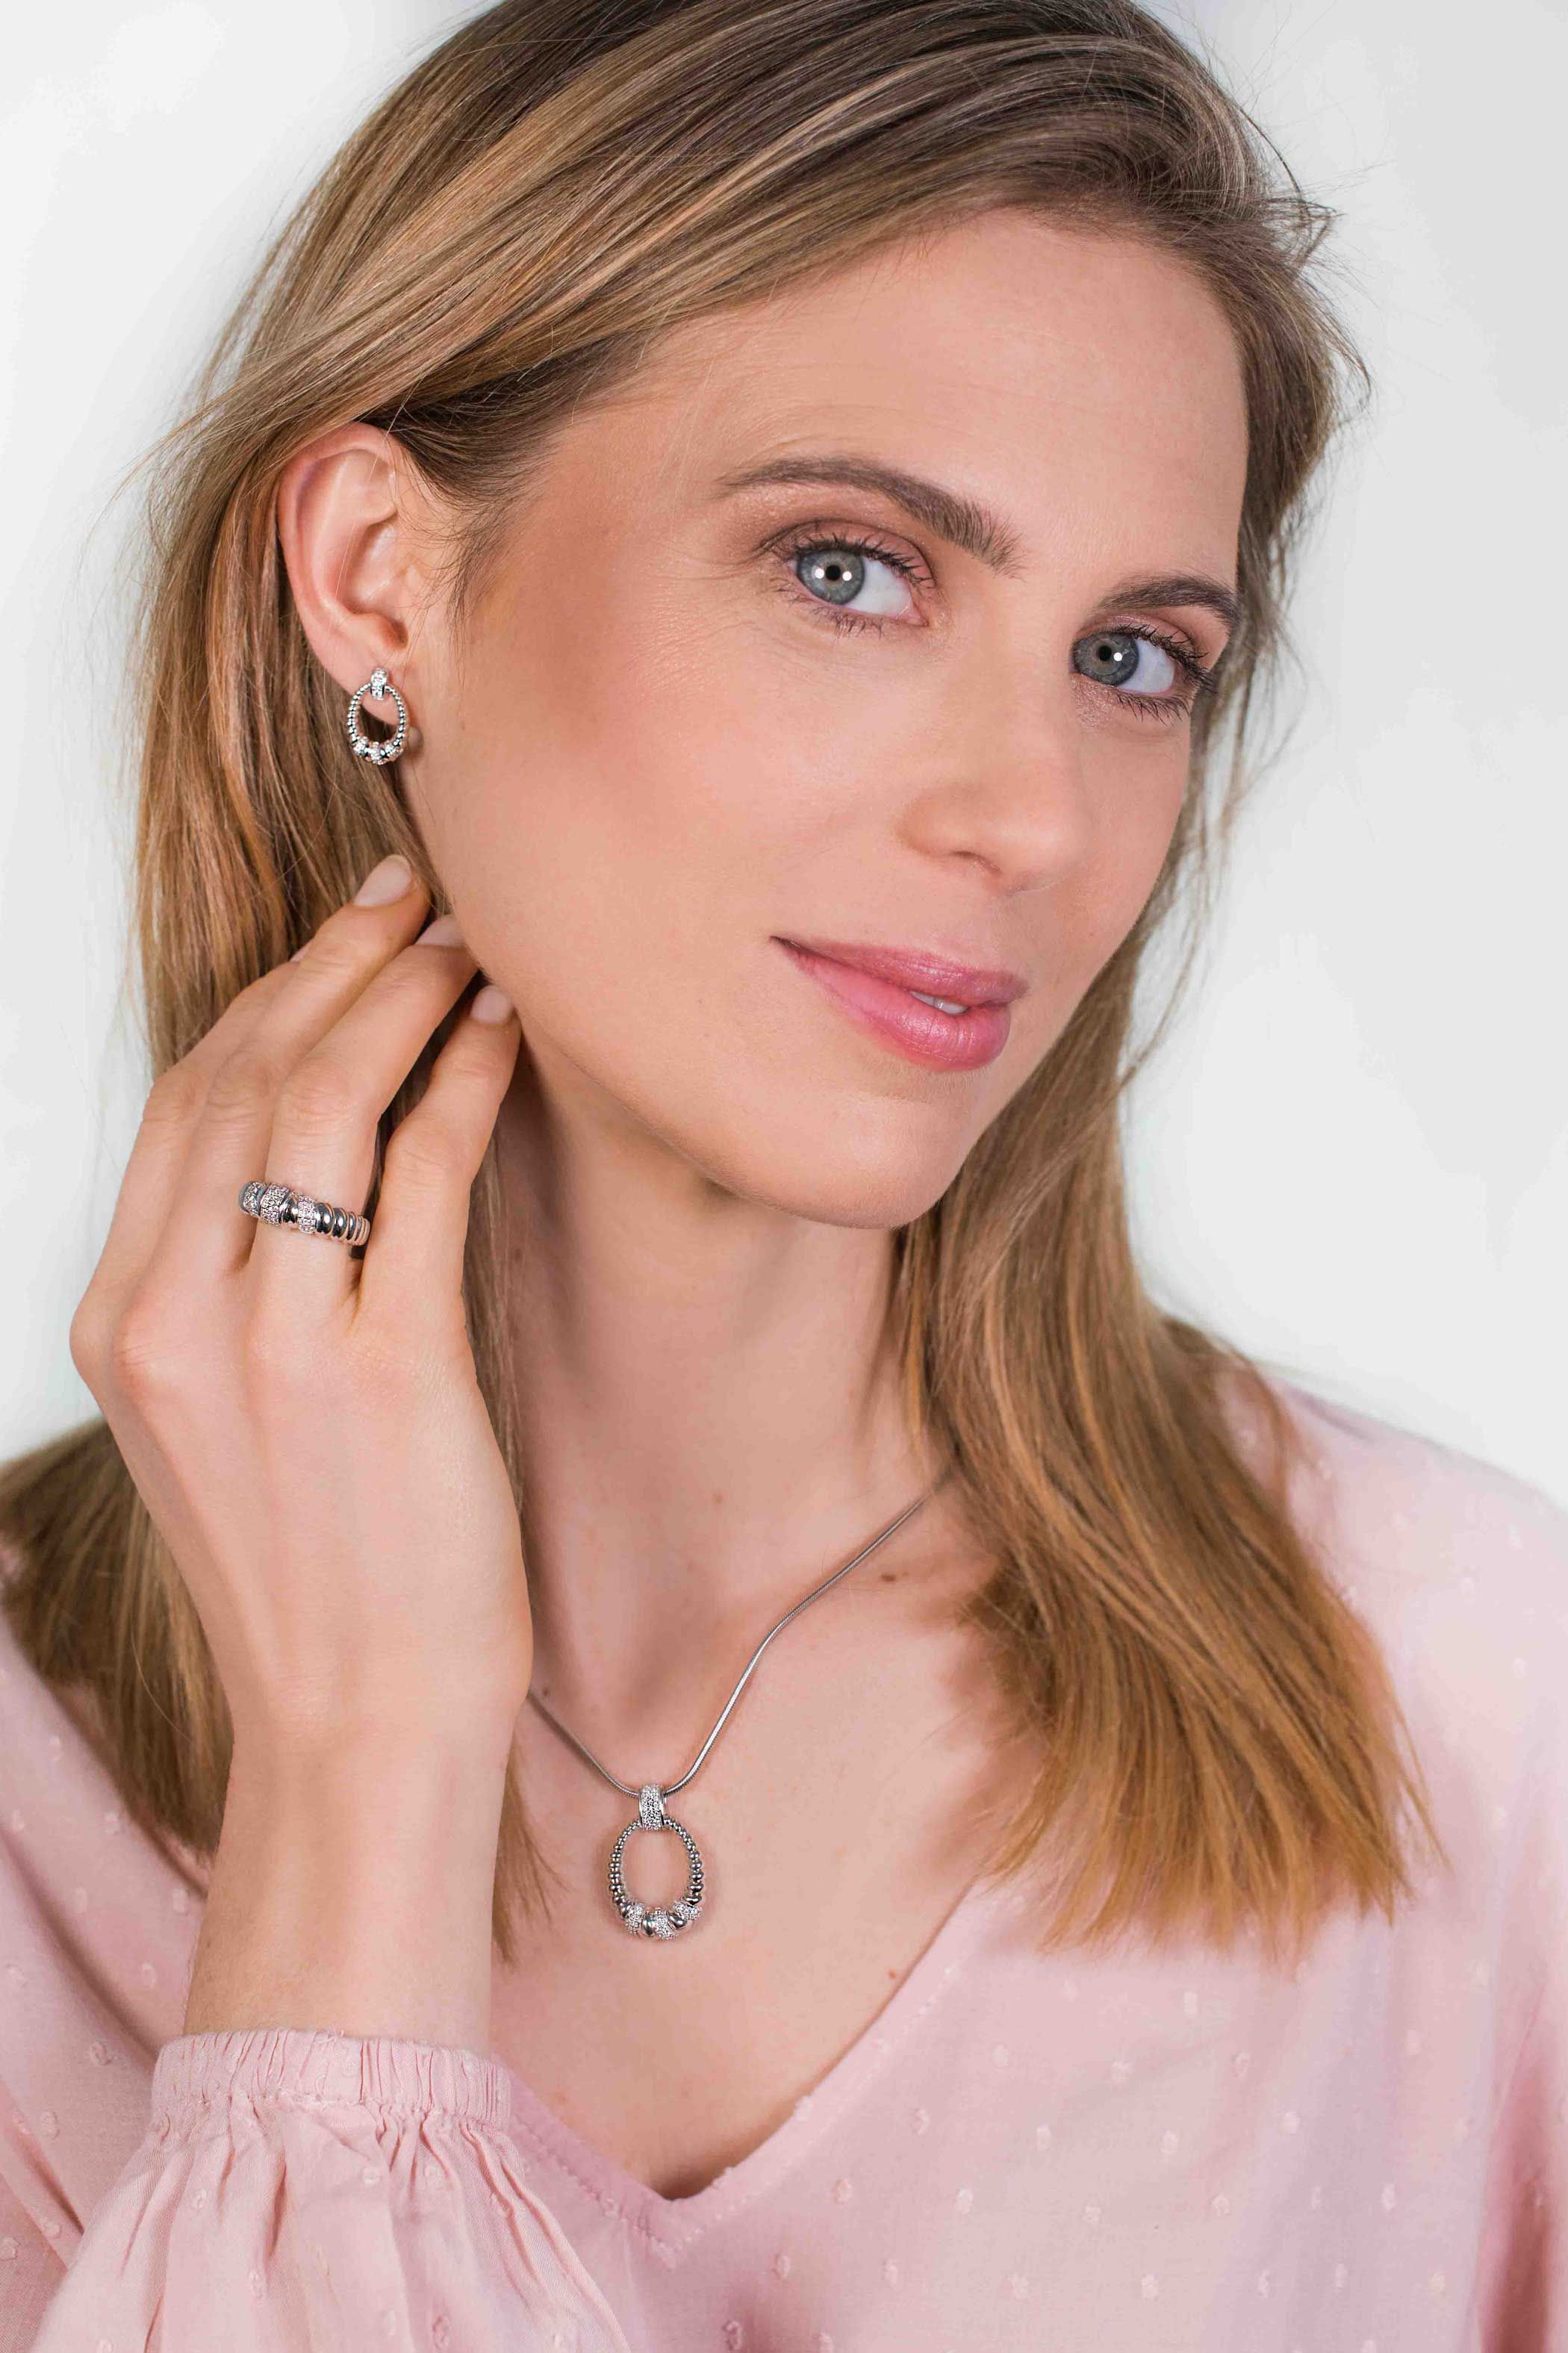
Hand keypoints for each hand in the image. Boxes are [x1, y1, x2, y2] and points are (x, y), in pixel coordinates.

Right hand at [68, 853, 531, 1768]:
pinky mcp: (383, 1371)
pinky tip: (506, 1037)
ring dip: (402, 1002)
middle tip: (413, 904)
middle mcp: (173, 1321)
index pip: (185, 1107)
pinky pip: (424, 1176)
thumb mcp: (226, 1419)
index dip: (267, 997)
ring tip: (468, 946)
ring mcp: (271, 1347)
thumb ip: (239, 1285)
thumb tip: (316, 1138)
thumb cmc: (318, 1575)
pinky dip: (465, 1085)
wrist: (356, 1730)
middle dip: (334, 969)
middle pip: (243, 1080)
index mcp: (122, 1325)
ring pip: (323, 1105)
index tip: (340, 937)